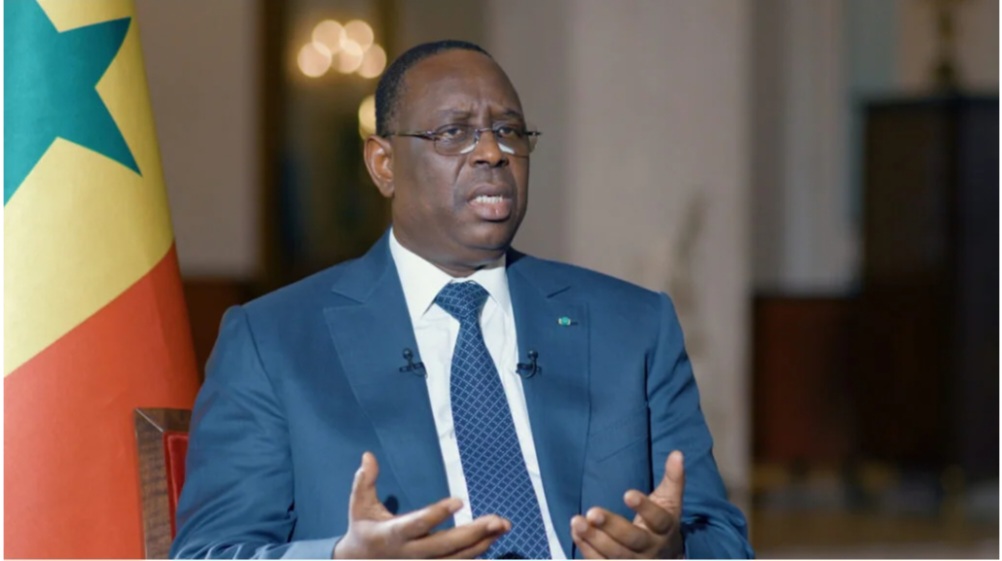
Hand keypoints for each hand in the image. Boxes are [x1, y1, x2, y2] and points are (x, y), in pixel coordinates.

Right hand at [333, 452, 509, 558]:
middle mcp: (409, 553)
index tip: (459, 501)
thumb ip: (364, 481)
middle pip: (445, 545)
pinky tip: (493, 540)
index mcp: (391, 534)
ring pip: (456, 559)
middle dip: (472, 533)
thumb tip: (368, 455)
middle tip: (496, 519)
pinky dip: (476, 555)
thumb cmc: (362, 529)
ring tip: (502, 526)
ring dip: (482, 543)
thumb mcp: (359, 505)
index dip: (437, 514)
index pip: (417, 524)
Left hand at [571, 451, 684, 558]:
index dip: (644, 507)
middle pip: (633, 539)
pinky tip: (576, 532)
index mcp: (664, 529)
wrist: (664, 557)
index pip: (658, 519)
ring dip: (594, 539)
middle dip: (612, 527)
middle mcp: (651, 548)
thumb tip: (677, 453)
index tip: (627, 493)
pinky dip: (587, 549)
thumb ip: (673, 479)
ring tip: (577, 521)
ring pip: (615, 554)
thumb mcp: (670, 502)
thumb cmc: (661, 522)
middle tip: (593, 512)